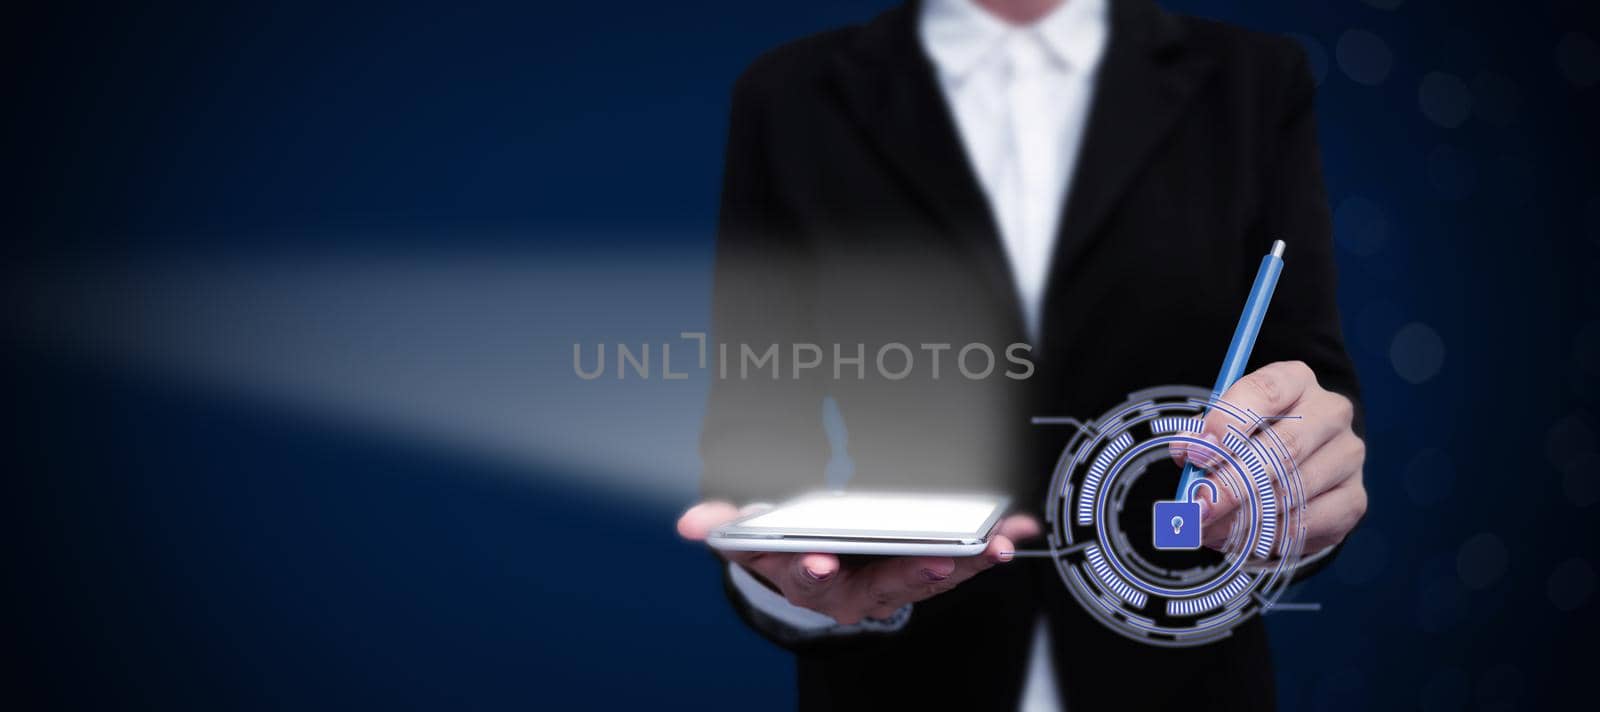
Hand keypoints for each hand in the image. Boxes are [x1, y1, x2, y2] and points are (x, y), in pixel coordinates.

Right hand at [677, 502, 1038, 624]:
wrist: (821, 565)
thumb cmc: (790, 545)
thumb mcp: (753, 535)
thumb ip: (725, 524)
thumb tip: (688, 525)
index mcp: (810, 580)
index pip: (810, 579)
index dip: (814, 571)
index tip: (820, 563)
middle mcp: (855, 590)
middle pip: (883, 584)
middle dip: (911, 574)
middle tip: (934, 562)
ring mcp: (894, 582)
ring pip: (931, 577)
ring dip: (965, 564)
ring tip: (991, 547)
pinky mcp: (926, 571)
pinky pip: (960, 563)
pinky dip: (987, 548)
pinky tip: (1016, 530)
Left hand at [1172, 360, 1366, 553]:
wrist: (1297, 467)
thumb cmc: (1251, 438)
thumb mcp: (1224, 427)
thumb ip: (1204, 437)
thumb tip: (1188, 451)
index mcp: (1295, 380)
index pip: (1265, 392)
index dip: (1227, 423)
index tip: (1196, 454)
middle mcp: (1330, 411)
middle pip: (1284, 448)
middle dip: (1232, 483)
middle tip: (1199, 507)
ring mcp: (1347, 455)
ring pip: (1294, 491)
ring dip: (1244, 517)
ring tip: (1207, 530)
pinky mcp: (1354, 497)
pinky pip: (1309, 522)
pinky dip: (1269, 535)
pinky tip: (1241, 538)